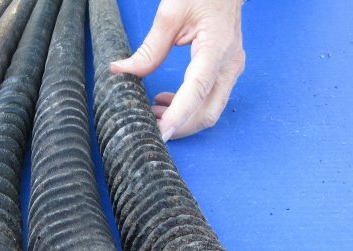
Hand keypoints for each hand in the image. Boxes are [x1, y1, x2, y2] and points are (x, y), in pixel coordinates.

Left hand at [111, 0, 244, 140]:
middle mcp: (228, 64)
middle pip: (207, 113)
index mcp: (216, 48)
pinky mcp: (226, 71)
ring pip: (209, 111)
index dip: (179, 116)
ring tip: (152, 111)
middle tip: (149, 126)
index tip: (161, 133)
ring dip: (181, 120)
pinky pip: (210, 100)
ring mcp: (231, 69)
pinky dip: (188, 109)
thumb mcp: (170, 14)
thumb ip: (149, 49)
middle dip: (179, 127)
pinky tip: (165, 101)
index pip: (197, 91)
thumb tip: (121, 70)